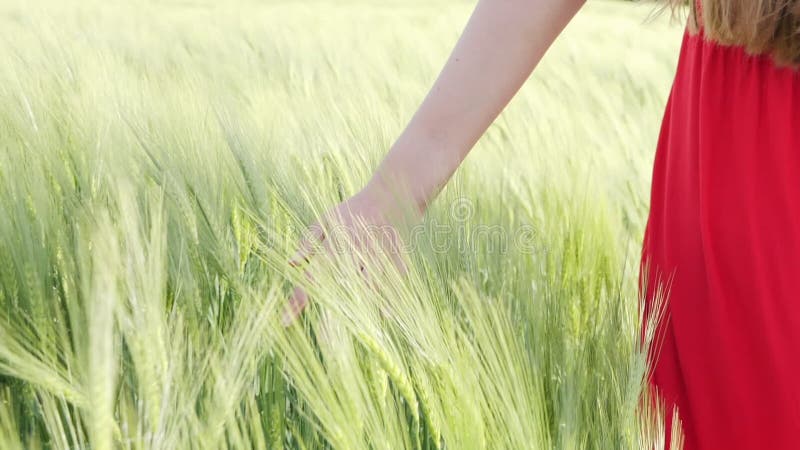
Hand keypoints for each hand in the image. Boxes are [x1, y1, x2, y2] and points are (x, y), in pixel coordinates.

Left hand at [282, 188, 415, 326]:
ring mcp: (377, 256)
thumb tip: (290, 262)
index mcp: (334, 244)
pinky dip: (390, 298)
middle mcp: (354, 252)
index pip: (311, 277)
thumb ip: (308, 241)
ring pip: (367, 287)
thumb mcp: (326, 218)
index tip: (285, 322)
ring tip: (355, 333)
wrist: (392, 193)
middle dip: (330, 313)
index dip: (297, 300)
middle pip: (339, 288)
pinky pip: (392, 282)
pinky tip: (385, 316)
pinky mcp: (396, 258)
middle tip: (323, 340)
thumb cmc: (353, 209)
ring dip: (360, 309)